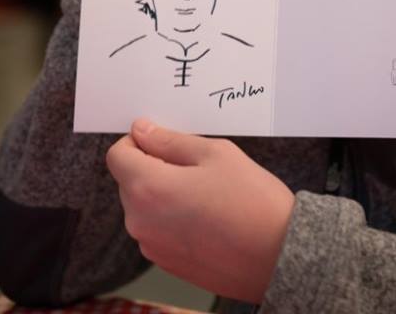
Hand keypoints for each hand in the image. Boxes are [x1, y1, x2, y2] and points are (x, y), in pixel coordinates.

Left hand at [106, 120, 294, 302]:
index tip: (163, 139)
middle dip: (153, 166)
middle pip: (129, 181)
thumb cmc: (250, 200)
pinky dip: (174, 217)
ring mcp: (153, 247)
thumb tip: (141, 131)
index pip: (117, 156)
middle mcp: (140, 222)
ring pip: (144, 205)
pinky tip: (208, 215)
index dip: (137, 141)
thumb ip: (170, 141)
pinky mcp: (167, 264)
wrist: (278, 256)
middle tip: (196, 165)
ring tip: (206, 192)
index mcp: (148, 188)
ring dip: (164, 192)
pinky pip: (158, 228)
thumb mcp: (214, 153)